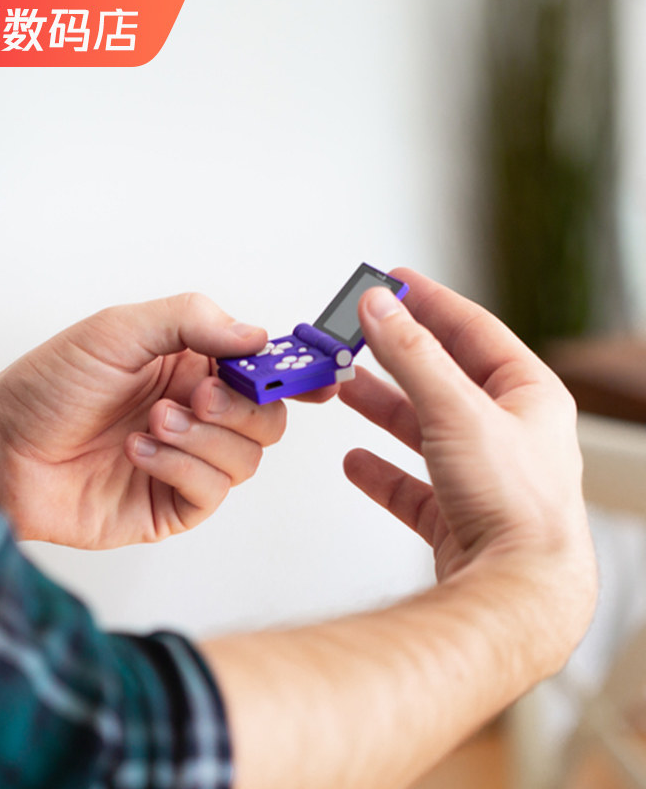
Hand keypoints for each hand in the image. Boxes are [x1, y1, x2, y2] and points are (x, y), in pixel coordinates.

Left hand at [0, 293, 290, 548]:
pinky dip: (181, 467)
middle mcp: (197, 415)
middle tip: (198, 395)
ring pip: (246, 457)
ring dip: (203, 437)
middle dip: (240, 407)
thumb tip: (257, 336)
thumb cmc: (50, 385)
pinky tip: (138, 451)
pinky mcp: (170, 504)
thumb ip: (193, 322)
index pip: (262, 371)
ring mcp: (186, 462)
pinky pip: (211, 492)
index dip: (296, 373)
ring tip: (154, 423)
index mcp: (192, 367)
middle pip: (269, 419)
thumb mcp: (120, 330)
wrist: (0, 448)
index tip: (318, 375)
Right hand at [340, 270, 595, 654]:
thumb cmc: (514, 505)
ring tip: (346, 387)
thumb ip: (412, 354)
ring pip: (423, 429)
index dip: (431, 301)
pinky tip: (356, 462)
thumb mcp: (456, 410)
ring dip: (383, 409)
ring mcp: (481, 476)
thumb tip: (380, 306)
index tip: (395, 281)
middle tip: (359, 333)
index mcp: (528, 396)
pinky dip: (381, 471)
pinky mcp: (456, 515)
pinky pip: (411, 484)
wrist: (516, 592)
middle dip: (396, 355)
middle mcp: (508, 433)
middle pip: (442, 379)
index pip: (474, 330)